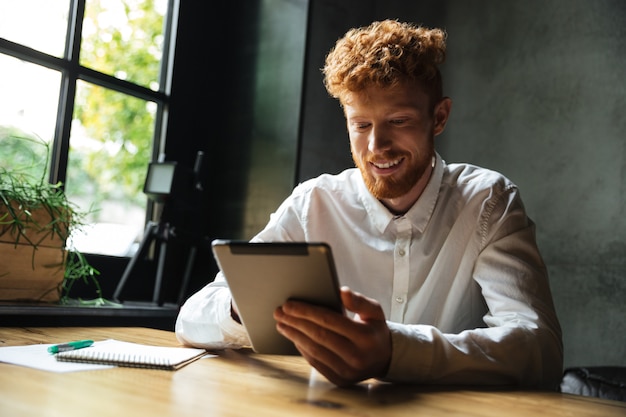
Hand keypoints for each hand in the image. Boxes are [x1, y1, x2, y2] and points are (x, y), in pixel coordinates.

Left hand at [273, 286, 390, 385]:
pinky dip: (302, 349)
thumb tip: (342, 292)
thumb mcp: (374, 311)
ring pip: (314, 351)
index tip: (289, 304)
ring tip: (282, 324)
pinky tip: (294, 337)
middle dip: (295, 322)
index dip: (306, 312)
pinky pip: (315, 363)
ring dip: (294, 336)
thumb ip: (359, 301)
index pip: (329, 321)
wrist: (384, 358)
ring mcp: (347, 371)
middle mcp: (356, 356)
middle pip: (318, 336)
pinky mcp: (339, 379)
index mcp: (365, 337)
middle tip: (279, 312)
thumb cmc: (374, 330)